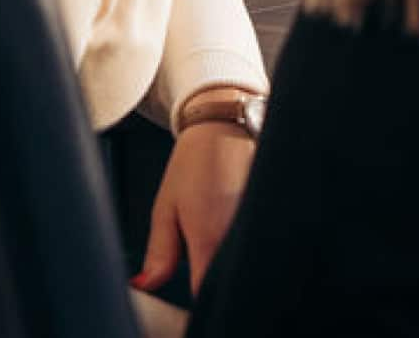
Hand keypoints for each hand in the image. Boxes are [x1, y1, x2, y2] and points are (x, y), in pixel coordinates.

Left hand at [133, 116, 256, 294]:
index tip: (187, 282)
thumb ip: (159, 253)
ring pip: (242, 258)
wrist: (227, 124)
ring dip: (229, 254)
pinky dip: (245, 238)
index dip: (194, 294)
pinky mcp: (272, 216)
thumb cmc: (196, 161)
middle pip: (226, 278)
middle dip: (211, 273)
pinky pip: (257, 241)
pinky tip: (234, 217)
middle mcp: (240, 235)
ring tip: (216, 223)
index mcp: (210, 237)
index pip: (203, 291)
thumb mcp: (165, 207)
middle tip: (198, 245)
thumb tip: (146, 284)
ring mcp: (260, 225)